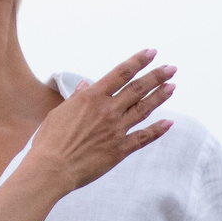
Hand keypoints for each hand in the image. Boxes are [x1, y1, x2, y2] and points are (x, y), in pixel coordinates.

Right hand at [24, 50, 174, 190]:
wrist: (52, 167)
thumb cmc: (49, 140)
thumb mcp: (59, 112)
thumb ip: (76, 98)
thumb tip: (85, 84)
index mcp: (92, 98)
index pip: (121, 74)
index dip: (138, 61)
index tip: (151, 53)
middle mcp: (108, 110)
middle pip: (137, 89)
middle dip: (156, 76)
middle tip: (171, 68)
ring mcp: (116, 130)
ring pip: (143, 109)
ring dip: (159, 97)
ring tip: (172, 86)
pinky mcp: (120, 149)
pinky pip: (143, 137)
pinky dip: (157, 130)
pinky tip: (168, 123)